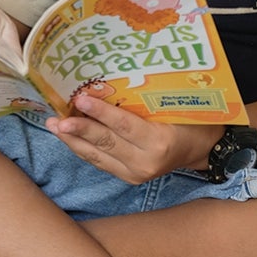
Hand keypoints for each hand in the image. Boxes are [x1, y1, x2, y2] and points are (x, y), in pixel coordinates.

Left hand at [46, 94, 221, 183]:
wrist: (203, 149)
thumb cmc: (190, 119)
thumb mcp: (174, 105)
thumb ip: (144, 99)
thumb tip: (110, 78)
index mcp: (159, 142)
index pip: (123, 126)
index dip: (100, 113)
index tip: (80, 99)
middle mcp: (145, 163)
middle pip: (106, 143)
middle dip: (78, 131)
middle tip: (56, 119)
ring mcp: (135, 174)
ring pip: (97, 156)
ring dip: (73, 141)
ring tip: (53, 126)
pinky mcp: (129, 178)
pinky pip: (100, 162)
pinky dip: (83, 148)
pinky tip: (68, 136)